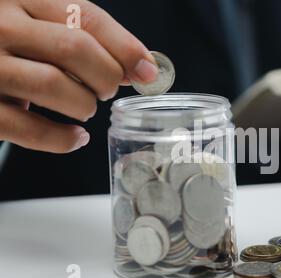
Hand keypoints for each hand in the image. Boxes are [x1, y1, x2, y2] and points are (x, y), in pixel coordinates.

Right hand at [0, 0, 157, 152]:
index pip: (85, 15)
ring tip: (86, 109)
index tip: (148, 71)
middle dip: (106, 76)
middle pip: (74, 48)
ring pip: (53, 85)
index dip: (125, 47)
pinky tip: (76, 138)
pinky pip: (28, 128)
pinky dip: (62, 139)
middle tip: (108, 89)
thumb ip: (80, 37)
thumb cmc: (7, 46)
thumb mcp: (37, 26)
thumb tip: (139, 65)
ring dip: (84, 105)